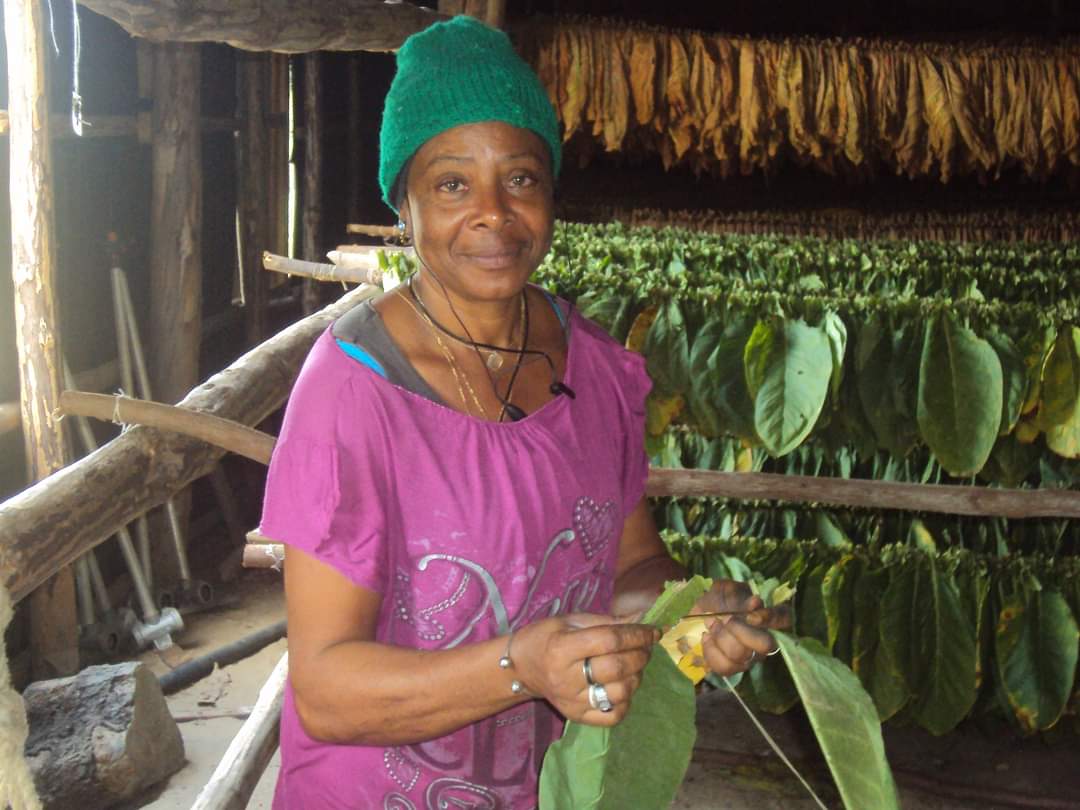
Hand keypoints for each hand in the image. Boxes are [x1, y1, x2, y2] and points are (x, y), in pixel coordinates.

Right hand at [512, 614, 659, 726]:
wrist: (520, 668)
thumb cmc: (546, 637)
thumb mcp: (570, 621)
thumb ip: (607, 621)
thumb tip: (641, 619)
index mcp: (562, 648)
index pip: (609, 641)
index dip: (636, 634)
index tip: (653, 631)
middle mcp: (566, 678)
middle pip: (617, 667)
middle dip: (641, 654)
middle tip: (646, 647)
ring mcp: (572, 701)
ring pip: (620, 692)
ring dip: (637, 676)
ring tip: (635, 665)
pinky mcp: (577, 717)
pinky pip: (612, 715)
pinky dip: (626, 701)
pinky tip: (623, 687)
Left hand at [692, 579, 791, 677]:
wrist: (697, 614)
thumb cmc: (718, 600)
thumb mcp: (726, 590)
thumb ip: (739, 595)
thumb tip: (755, 603)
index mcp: (767, 616)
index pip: (783, 618)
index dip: (771, 618)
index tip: (751, 615)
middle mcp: (763, 639)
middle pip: (765, 645)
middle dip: (740, 632)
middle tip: (725, 619)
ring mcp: (750, 656)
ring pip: (742, 656)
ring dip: (721, 638)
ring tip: (711, 624)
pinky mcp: (733, 667)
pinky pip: (725, 667)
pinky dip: (711, 650)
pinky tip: (706, 636)